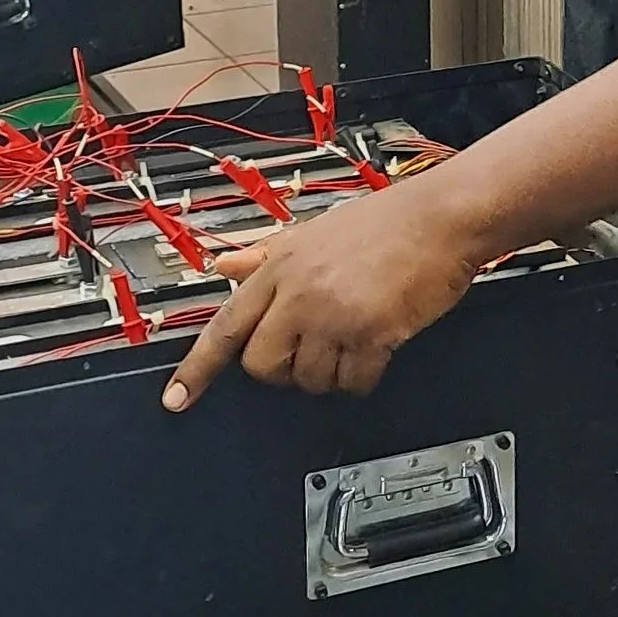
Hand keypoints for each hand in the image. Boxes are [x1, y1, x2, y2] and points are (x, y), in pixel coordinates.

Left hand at [162, 178, 488, 408]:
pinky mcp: (371, 334)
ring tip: (353, 337)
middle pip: (262, 366)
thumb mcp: (312, 231)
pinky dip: (364, 376)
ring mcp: (334, 316)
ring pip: (309, 380)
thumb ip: (264, 254)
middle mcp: (299, 293)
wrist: (441, 218)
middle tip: (311, 351)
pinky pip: (352, 382)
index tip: (176, 398)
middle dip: (283, 371)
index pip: (224, 326)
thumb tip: (225, 265)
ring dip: (330, 373)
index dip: (197, 368)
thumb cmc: (385, 222)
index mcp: (279, 267)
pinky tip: (376, 347)